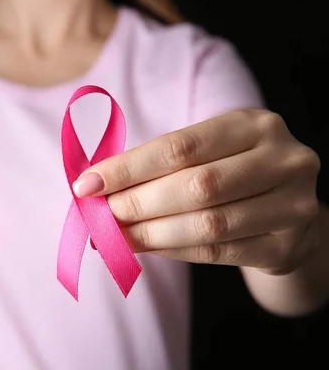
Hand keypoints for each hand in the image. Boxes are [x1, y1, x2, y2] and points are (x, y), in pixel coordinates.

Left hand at [74, 109, 321, 274]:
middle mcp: (282, 161)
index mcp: (253, 125)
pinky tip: (144, 247)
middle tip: (98, 217)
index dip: (128, 168)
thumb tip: (94, 186)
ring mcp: (292, 206)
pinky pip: (216, 253)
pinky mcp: (286, 247)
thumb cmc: (232, 172)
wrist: (288, 212)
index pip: (180, 147)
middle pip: (195, 186)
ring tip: (111, 237)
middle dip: (136, 204)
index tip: (86, 185)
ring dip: (148, 233)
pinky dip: (171, 250)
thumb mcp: (208, 152)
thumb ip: (159, 164)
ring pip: (206, 224)